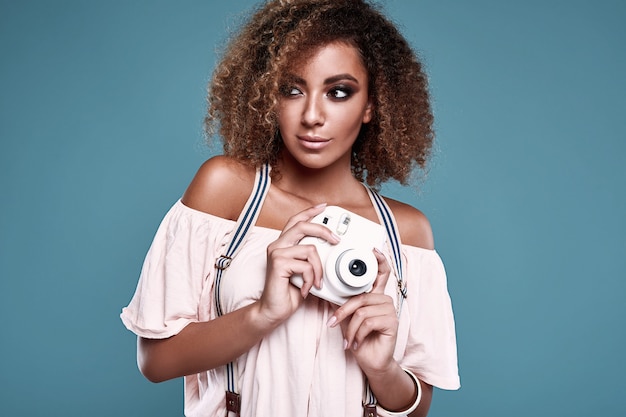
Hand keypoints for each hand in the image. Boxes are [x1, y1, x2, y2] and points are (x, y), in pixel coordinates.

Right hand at [258, 204, 340, 325]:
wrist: (274, 311)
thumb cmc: (289, 292)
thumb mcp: (304, 271)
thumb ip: (311, 257)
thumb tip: (329, 248)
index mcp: (283, 244)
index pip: (296, 221)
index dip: (310, 212)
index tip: (323, 207)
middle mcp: (277, 245)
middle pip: (302, 226)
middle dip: (323, 230)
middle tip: (336, 239)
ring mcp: (276, 253)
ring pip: (310, 250)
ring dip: (319, 269)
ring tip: (316, 282)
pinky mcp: (278, 264)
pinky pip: (306, 266)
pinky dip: (311, 279)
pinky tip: (307, 288)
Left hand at [328, 249, 397, 373]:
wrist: (370, 361)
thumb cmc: (359, 338)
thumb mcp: (347, 318)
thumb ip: (341, 303)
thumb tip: (326, 289)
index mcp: (375, 295)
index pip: (380, 274)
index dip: (379, 260)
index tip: (373, 250)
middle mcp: (384, 300)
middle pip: (360, 297)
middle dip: (343, 312)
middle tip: (333, 323)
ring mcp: (390, 310)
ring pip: (361, 311)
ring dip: (349, 328)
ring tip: (348, 339)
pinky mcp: (392, 322)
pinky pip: (368, 322)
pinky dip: (357, 334)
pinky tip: (356, 342)